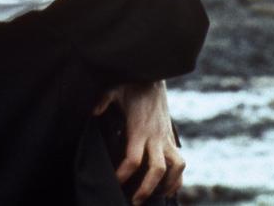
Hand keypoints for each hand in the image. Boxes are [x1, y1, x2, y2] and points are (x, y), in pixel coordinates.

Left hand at [93, 81, 183, 203]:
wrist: (153, 79)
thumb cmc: (131, 87)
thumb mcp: (115, 90)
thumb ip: (103, 100)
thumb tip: (93, 112)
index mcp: (140, 129)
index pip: (133, 159)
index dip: (123, 174)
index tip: (114, 183)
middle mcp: (156, 137)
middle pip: (157, 170)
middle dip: (146, 189)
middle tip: (133, 202)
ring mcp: (166, 139)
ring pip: (176, 168)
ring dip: (167, 185)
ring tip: (153, 198)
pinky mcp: (171, 140)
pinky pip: (181, 164)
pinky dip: (177, 179)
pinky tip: (167, 190)